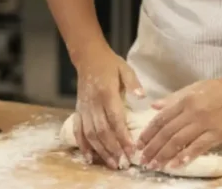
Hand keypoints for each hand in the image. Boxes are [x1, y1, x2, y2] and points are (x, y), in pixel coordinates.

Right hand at [74, 45, 144, 169]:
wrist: (88, 57)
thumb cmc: (110, 63)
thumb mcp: (125, 69)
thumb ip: (134, 83)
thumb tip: (143, 97)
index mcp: (106, 93)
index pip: (115, 119)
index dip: (123, 136)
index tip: (131, 149)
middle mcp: (94, 103)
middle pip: (102, 130)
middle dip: (113, 148)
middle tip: (123, 163)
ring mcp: (84, 108)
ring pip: (90, 133)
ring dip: (101, 150)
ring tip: (111, 163)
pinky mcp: (78, 110)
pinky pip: (78, 130)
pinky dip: (83, 145)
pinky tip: (89, 157)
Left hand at [135, 73, 221, 170]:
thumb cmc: (216, 89)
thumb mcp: (192, 88)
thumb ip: (172, 99)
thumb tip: (153, 107)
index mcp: (184, 101)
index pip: (161, 119)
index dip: (148, 133)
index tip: (139, 145)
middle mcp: (191, 112)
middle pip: (167, 132)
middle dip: (153, 148)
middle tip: (143, 160)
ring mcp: (204, 123)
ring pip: (179, 141)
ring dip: (165, 155)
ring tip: (155, 165)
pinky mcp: (217, 133)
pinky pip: (199, 147)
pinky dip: (186, 156)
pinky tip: (176, 165)